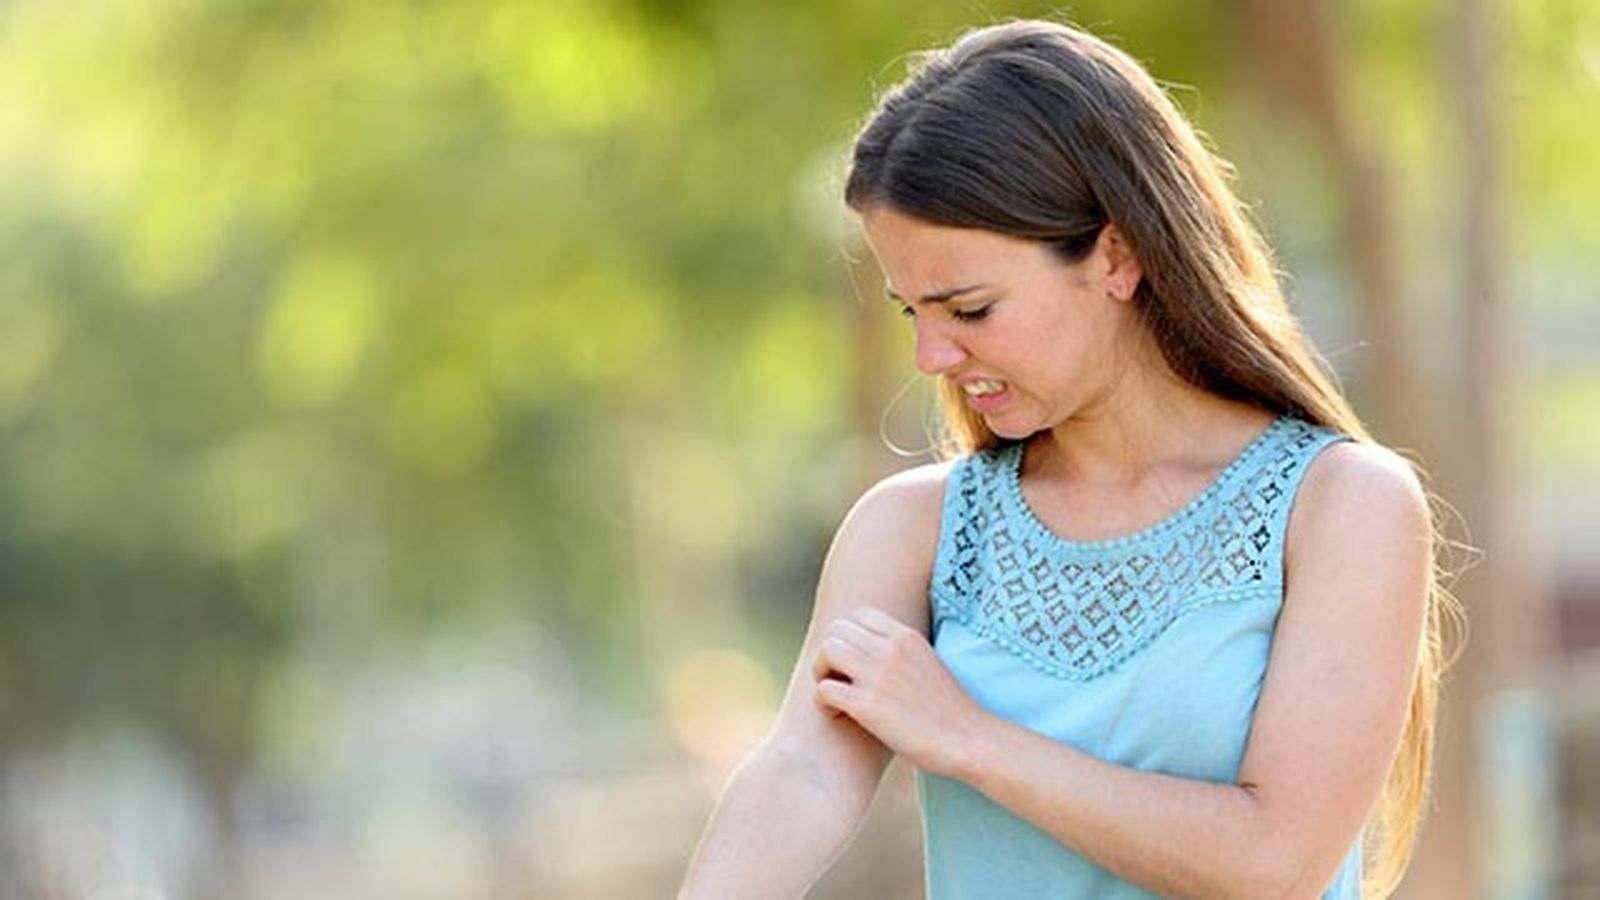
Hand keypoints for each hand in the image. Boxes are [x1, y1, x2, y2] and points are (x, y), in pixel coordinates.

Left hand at [811, 605, 987, 775]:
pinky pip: (824, 689)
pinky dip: (822, 702)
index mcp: (906, 637)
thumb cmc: (948, 710)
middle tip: (838, 679)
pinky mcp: (868, 707)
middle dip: (830, 654)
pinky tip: (837, 715)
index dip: (849, 637)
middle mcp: (891, 649)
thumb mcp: (927, 662)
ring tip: (834, 695)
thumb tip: (874, 653)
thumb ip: (901, 652)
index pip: (859, 615)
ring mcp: (879, 676)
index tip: (855, 662)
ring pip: (827, 651)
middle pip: (836, 629)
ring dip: (822, 673)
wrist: (968, 739)